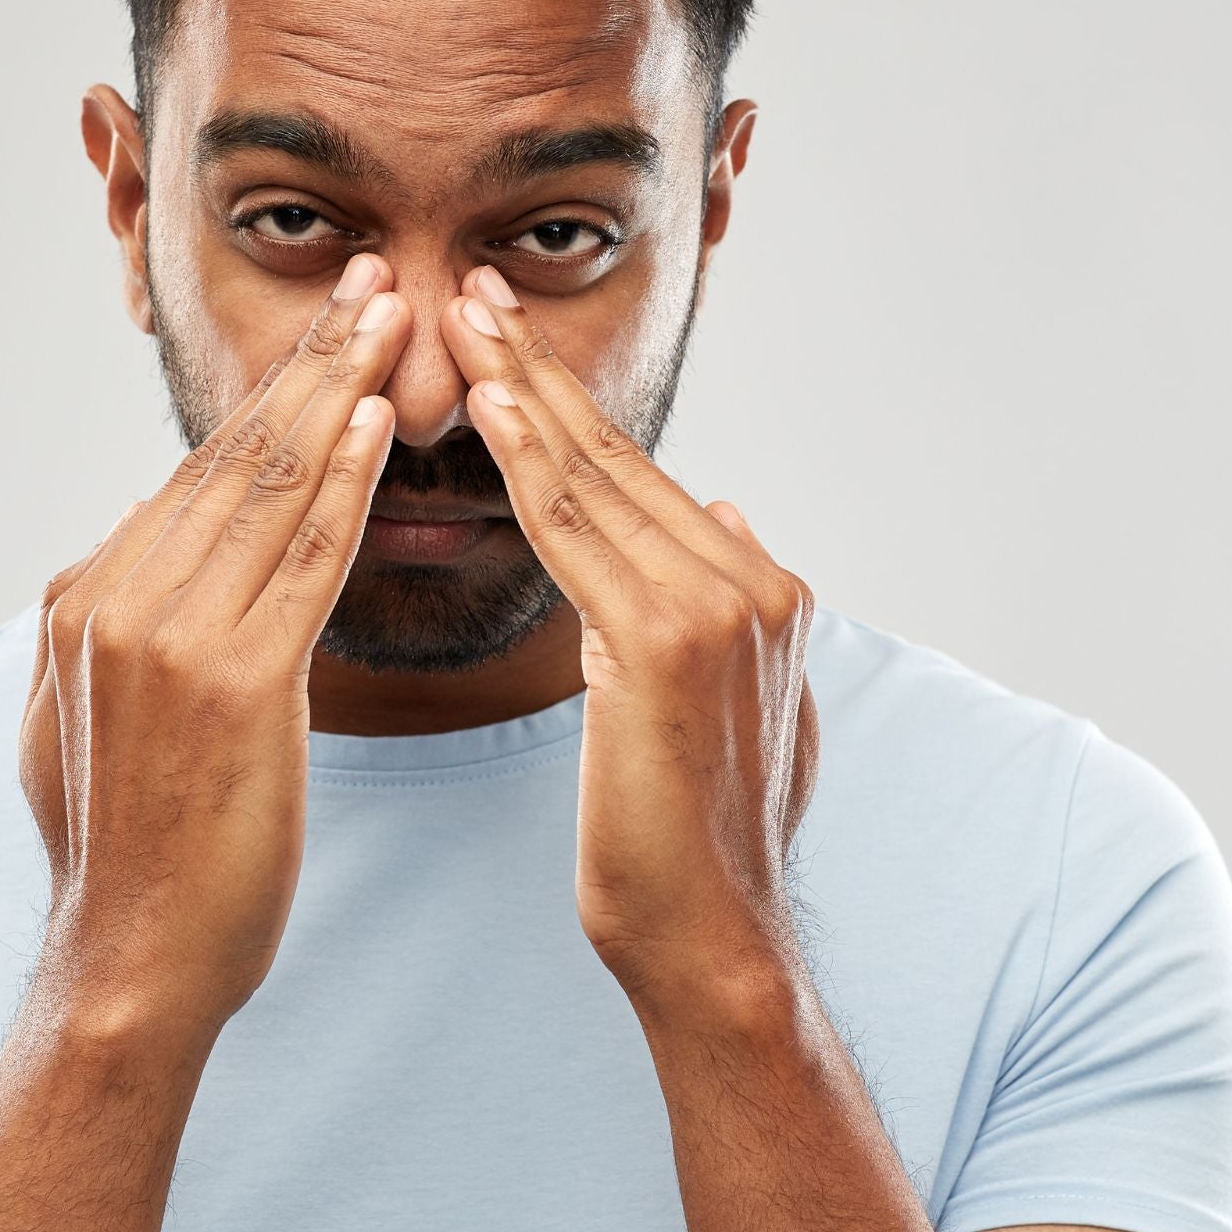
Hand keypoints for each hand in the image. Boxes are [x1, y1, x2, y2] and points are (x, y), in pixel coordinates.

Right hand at [18, 253, 408, 1039]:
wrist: (126, 969)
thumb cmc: (129, 866)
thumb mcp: (74, 729)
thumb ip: (97, 641)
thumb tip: (106, 579)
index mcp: (86, 600)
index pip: (197, 477)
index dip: (268, 399)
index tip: (322, 336)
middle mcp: (117, 597)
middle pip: (235, 455)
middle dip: (309, 359)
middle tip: (365, 279)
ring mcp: (171, 635)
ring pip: (271, 486)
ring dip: (339, 389)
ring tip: (388, 316)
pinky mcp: (236, 682)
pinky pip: (305, 559)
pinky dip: (344, 482)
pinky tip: (380, 421)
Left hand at [439, 265, 820, 999]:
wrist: (714, 940)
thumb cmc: (700, 847)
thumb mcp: (745, 708)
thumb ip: (738, 608)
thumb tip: (732, 516)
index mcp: (765, 589)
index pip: (645, 478)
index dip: (573, 406)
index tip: (514, 341)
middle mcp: (751, 580)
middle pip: (619, 457)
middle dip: (541, 367)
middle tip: (475, 290)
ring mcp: (716, 605)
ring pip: (594, 479)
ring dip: (524, 390)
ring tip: (466, 321)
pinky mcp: (664, 641)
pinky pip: (574, 533)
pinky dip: (527, 463)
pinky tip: (487, 409)